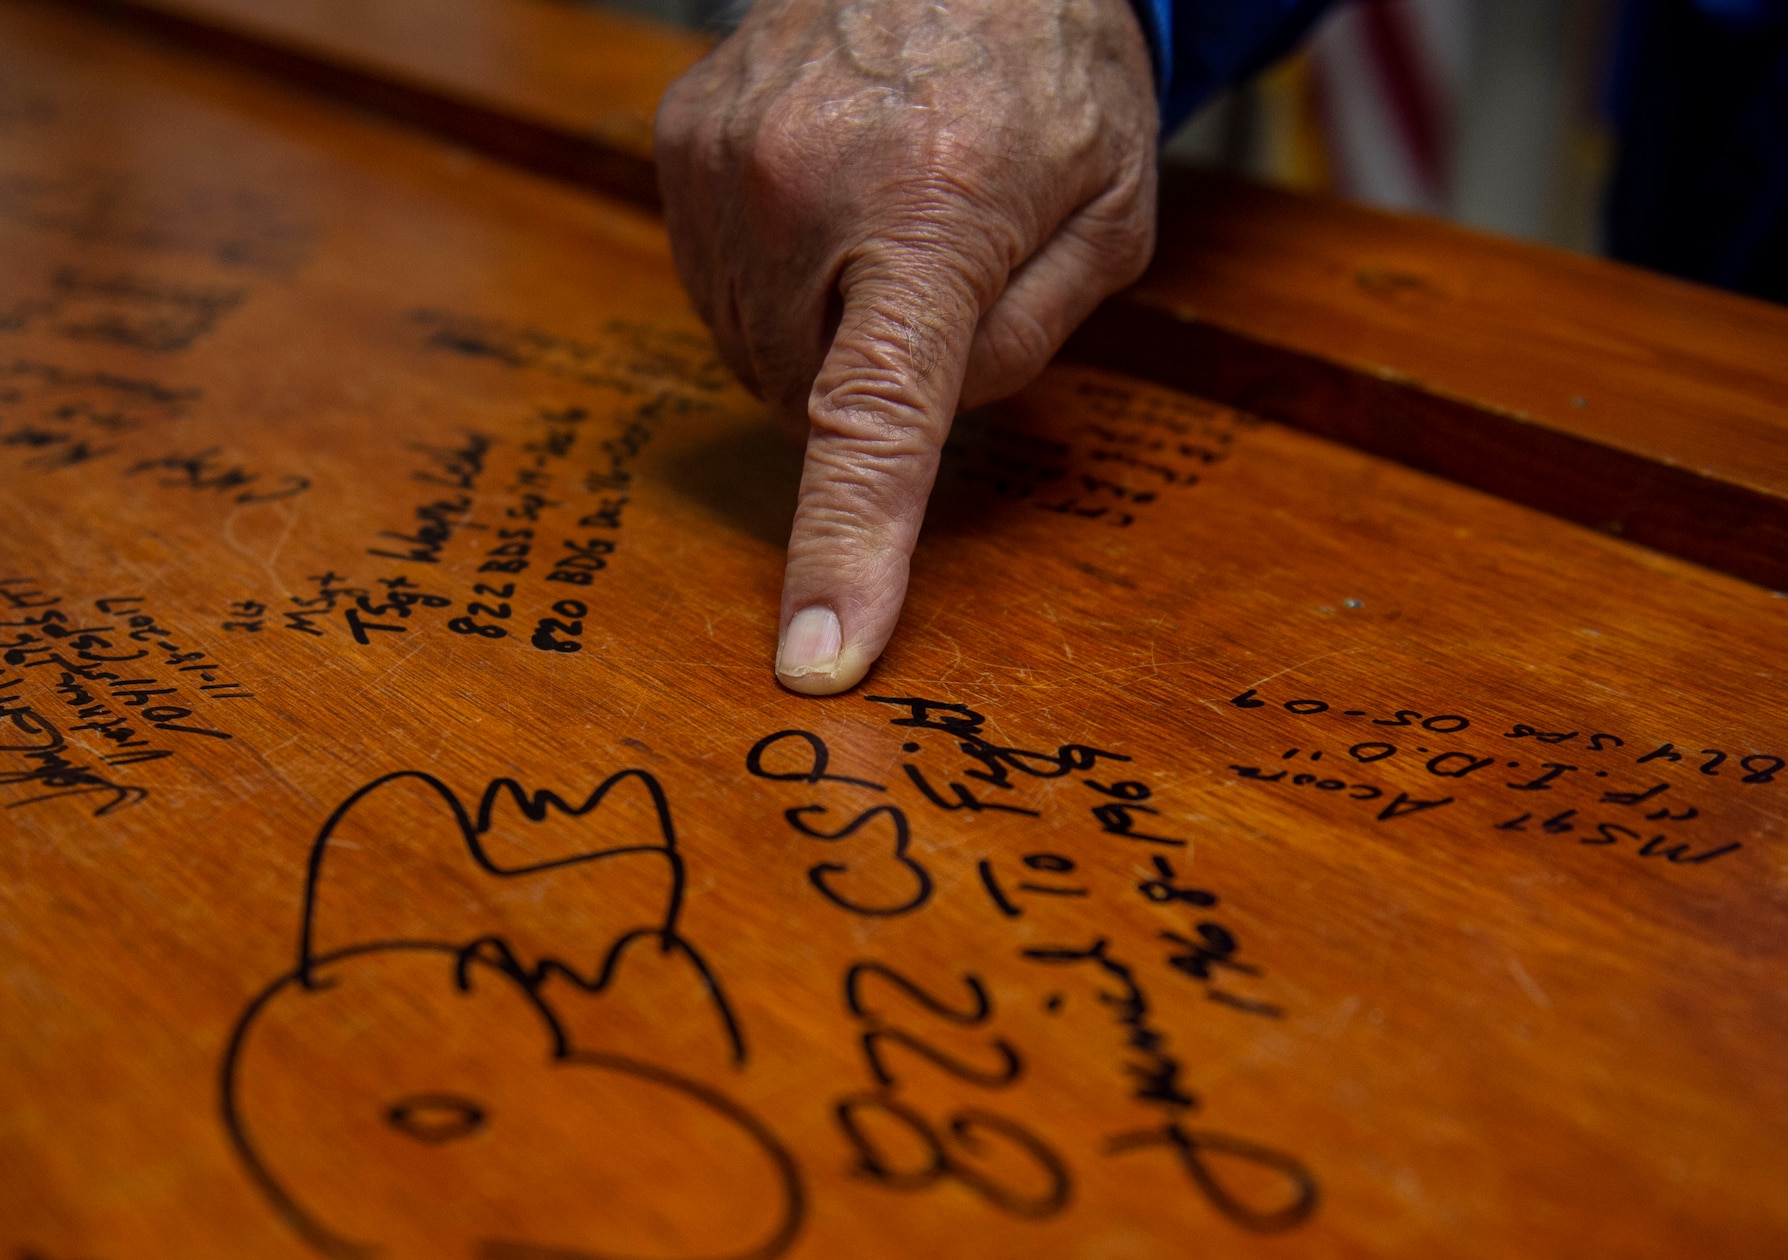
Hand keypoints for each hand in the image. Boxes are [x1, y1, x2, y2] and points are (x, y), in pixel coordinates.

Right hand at [656, 0, 1158, 693]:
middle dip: (869, 386)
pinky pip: (708, 278)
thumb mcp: (1108, 218)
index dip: (847, 550)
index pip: (875, 426)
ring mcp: (722, 159)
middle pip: (807, 402)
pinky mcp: (679, 137)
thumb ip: (1025, 346)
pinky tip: (826, 204)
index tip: (816, 654)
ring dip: (815, 332)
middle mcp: (800, 188)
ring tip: (882, 226)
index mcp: (931, 219)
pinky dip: (769, 276)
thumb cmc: (1058, 77)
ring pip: (748, 348)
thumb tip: (924, 428)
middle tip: (932, 285)